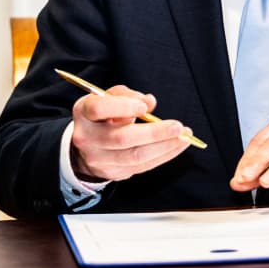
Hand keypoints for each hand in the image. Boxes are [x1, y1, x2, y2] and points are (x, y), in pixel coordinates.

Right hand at [70, 85, 192, 181]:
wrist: (87, 146)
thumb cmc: (102, 116)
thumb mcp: (108, 98)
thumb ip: (127, 95)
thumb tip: (149, 101)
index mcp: (84, 113)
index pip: (100, 109)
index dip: (123, 107)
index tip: (144, 107)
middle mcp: (88, 137)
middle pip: (122, 138)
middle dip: (154, 133)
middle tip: (177, 127)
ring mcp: (99, 158)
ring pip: (135, 156)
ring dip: (164, 146)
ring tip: (184, 137)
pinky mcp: (113, 172)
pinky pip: (143, 166)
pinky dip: (164, 155)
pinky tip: (177, 146)